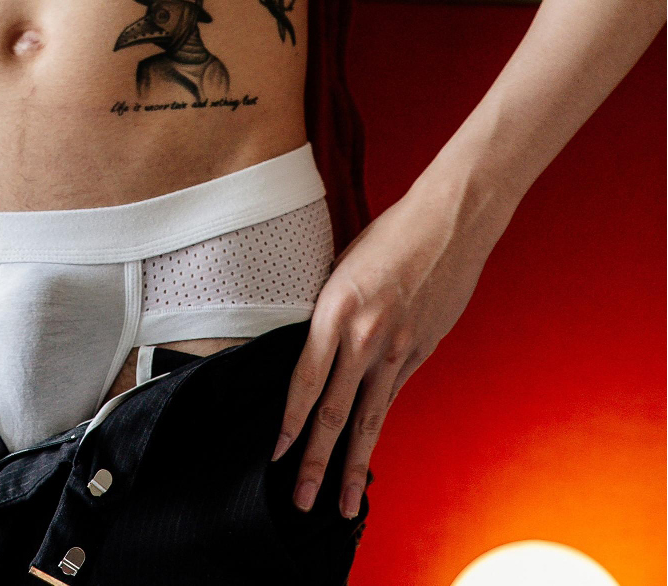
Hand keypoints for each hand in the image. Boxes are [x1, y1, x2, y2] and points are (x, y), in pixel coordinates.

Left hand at [272, 173, 504, 518]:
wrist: (449, 222)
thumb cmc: (390, 234)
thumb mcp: (343, 263)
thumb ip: (329, 308)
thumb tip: (314, 339)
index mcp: (336, 309)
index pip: (304, 380)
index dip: (289, 424)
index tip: (276, 455)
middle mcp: (365, 337)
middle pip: (333, 412)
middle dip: (314, 462)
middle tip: (299, 501)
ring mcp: (397, 349)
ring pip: (367, 418)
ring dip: (351, 464)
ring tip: (340, 503)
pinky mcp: (421, 352)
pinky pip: (392, 397)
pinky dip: (376, 426)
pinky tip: (366, 452)